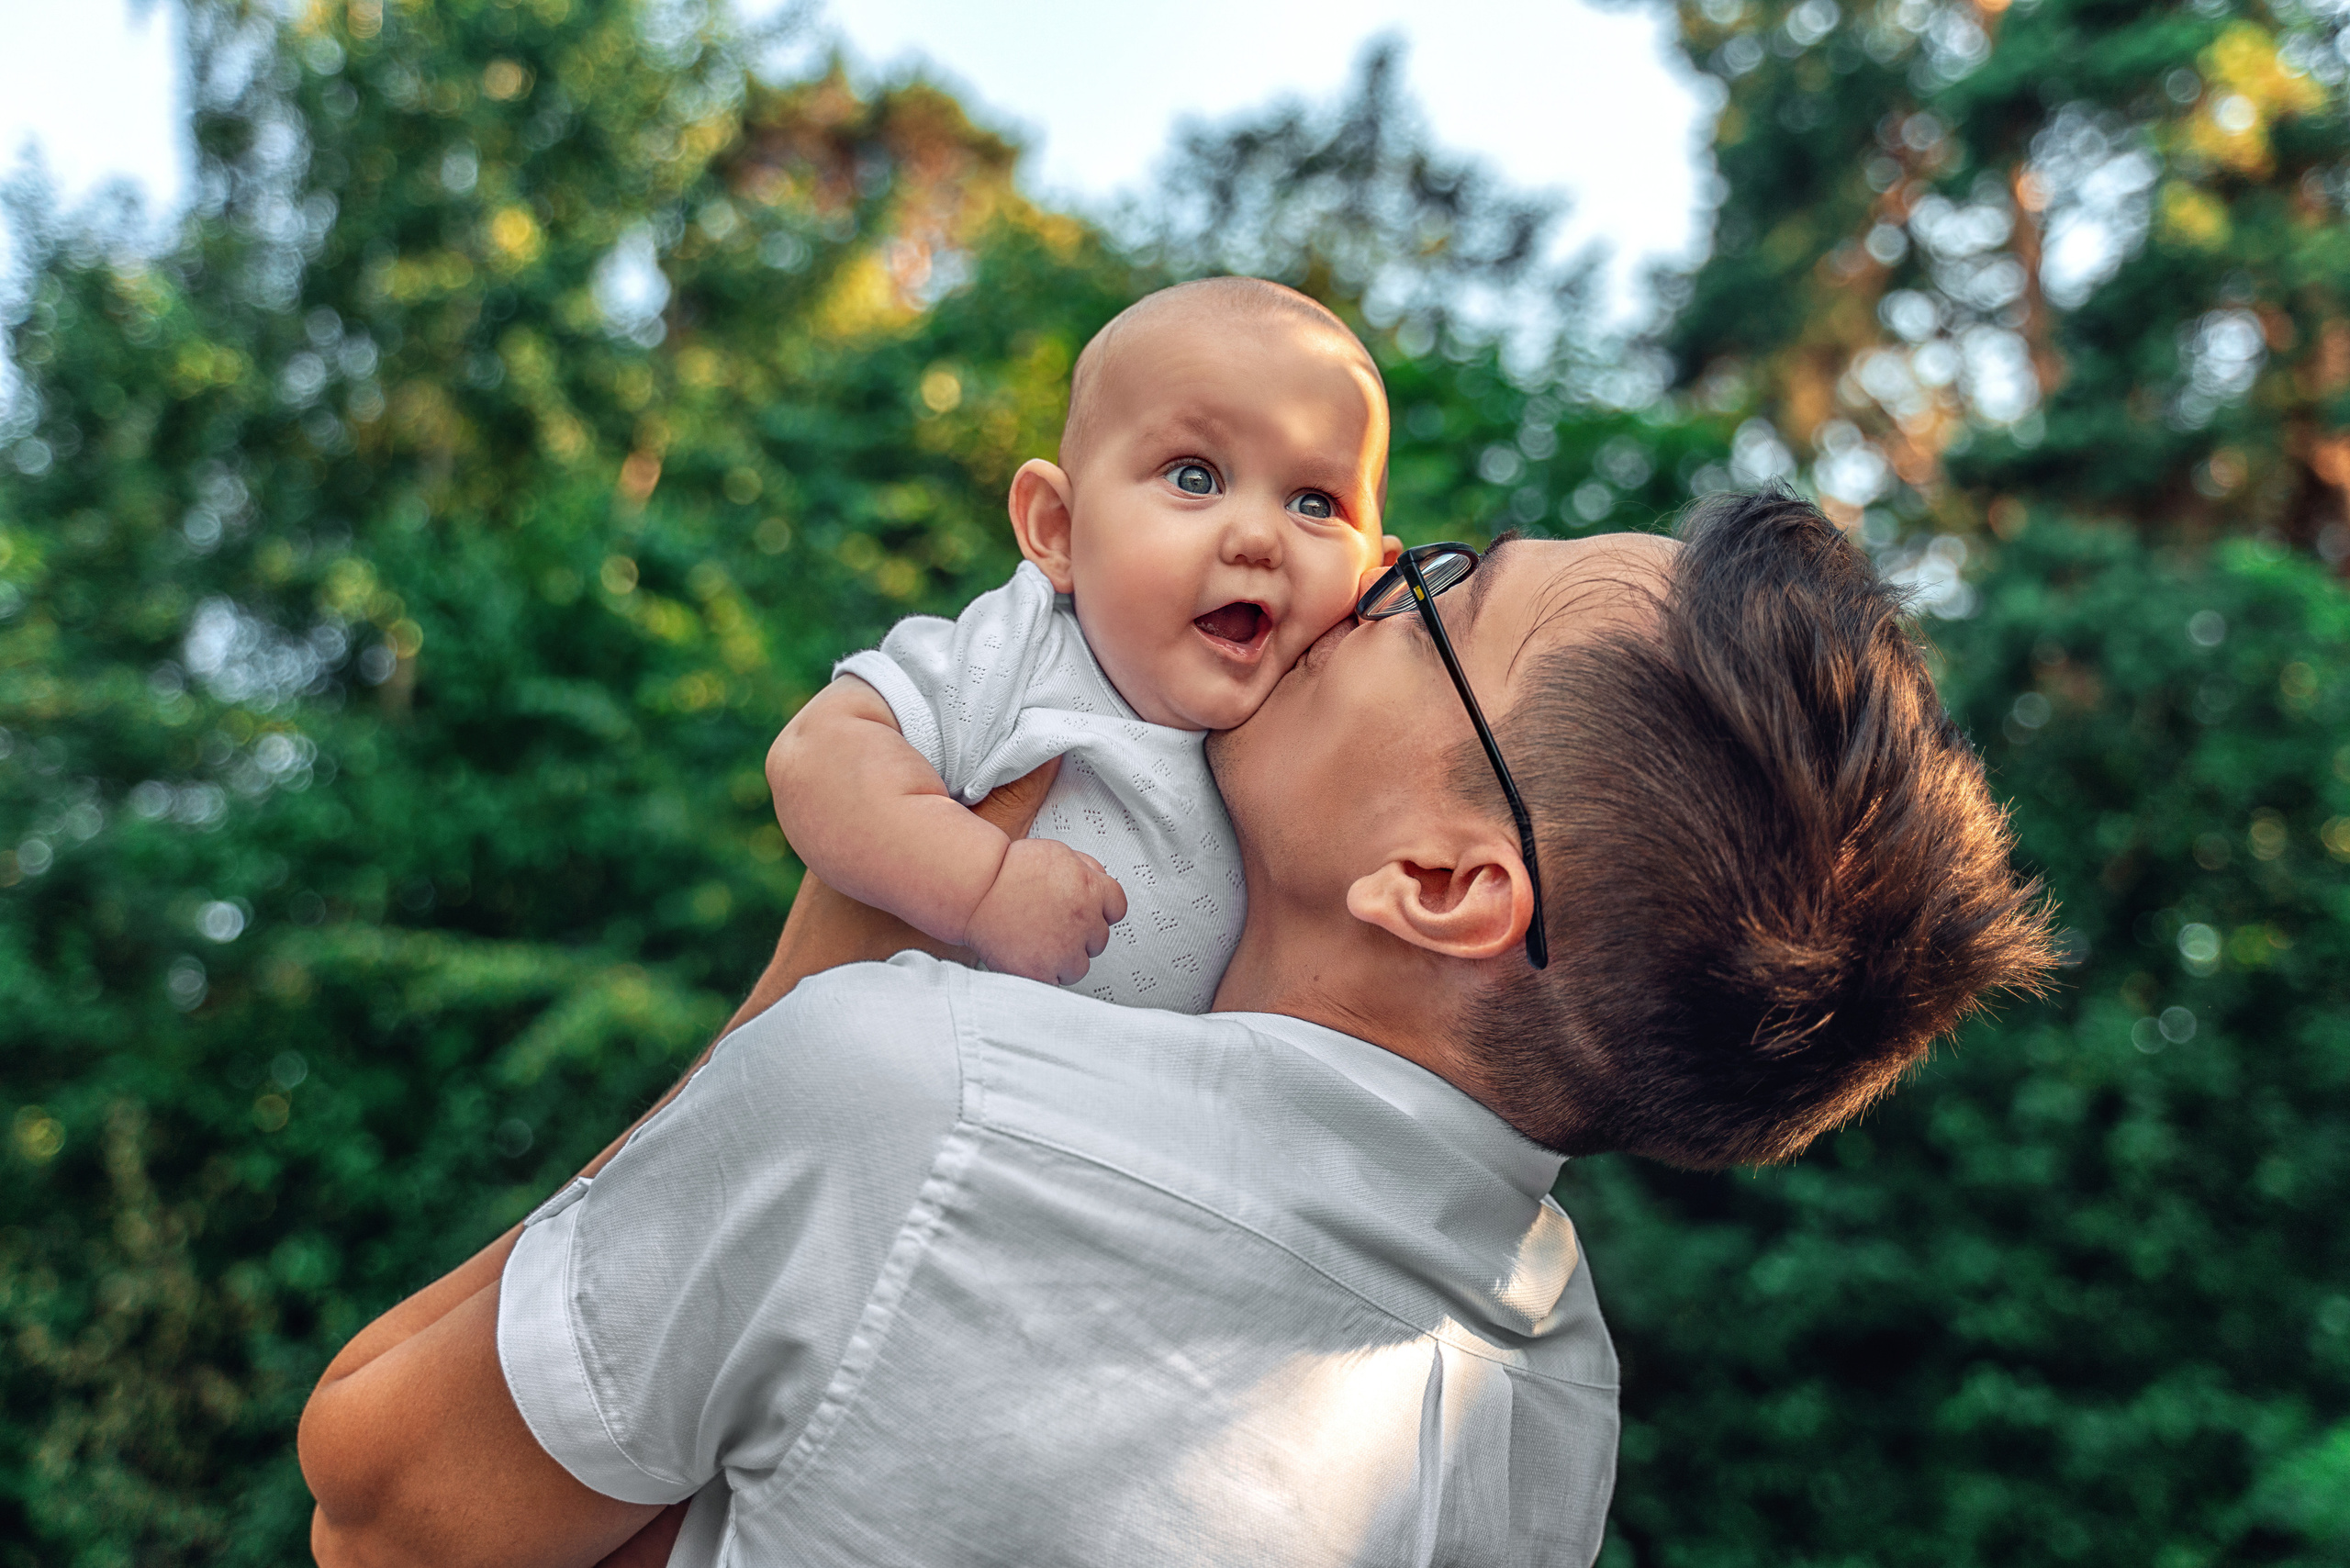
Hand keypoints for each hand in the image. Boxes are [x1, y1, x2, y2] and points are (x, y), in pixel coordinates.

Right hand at [963, 837, 1128, 985]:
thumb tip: (1101, 881)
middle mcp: (1083, 920)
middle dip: (1081, 934)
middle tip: (1054, 925)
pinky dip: (1044, 975)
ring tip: (1040, 942)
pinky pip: (1056, 983)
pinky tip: (1030, 956)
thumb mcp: (1058, 854)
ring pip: (1080, 966)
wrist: (974, 889)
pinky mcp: (1043, 971)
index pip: (1117, 907)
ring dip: (1065, 958)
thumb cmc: (1007, 870)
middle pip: (1099, 939)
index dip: (1101, 910)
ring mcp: (1065, 949)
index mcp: (1090, 889)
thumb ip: (1087, 869)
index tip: (1089, 912)